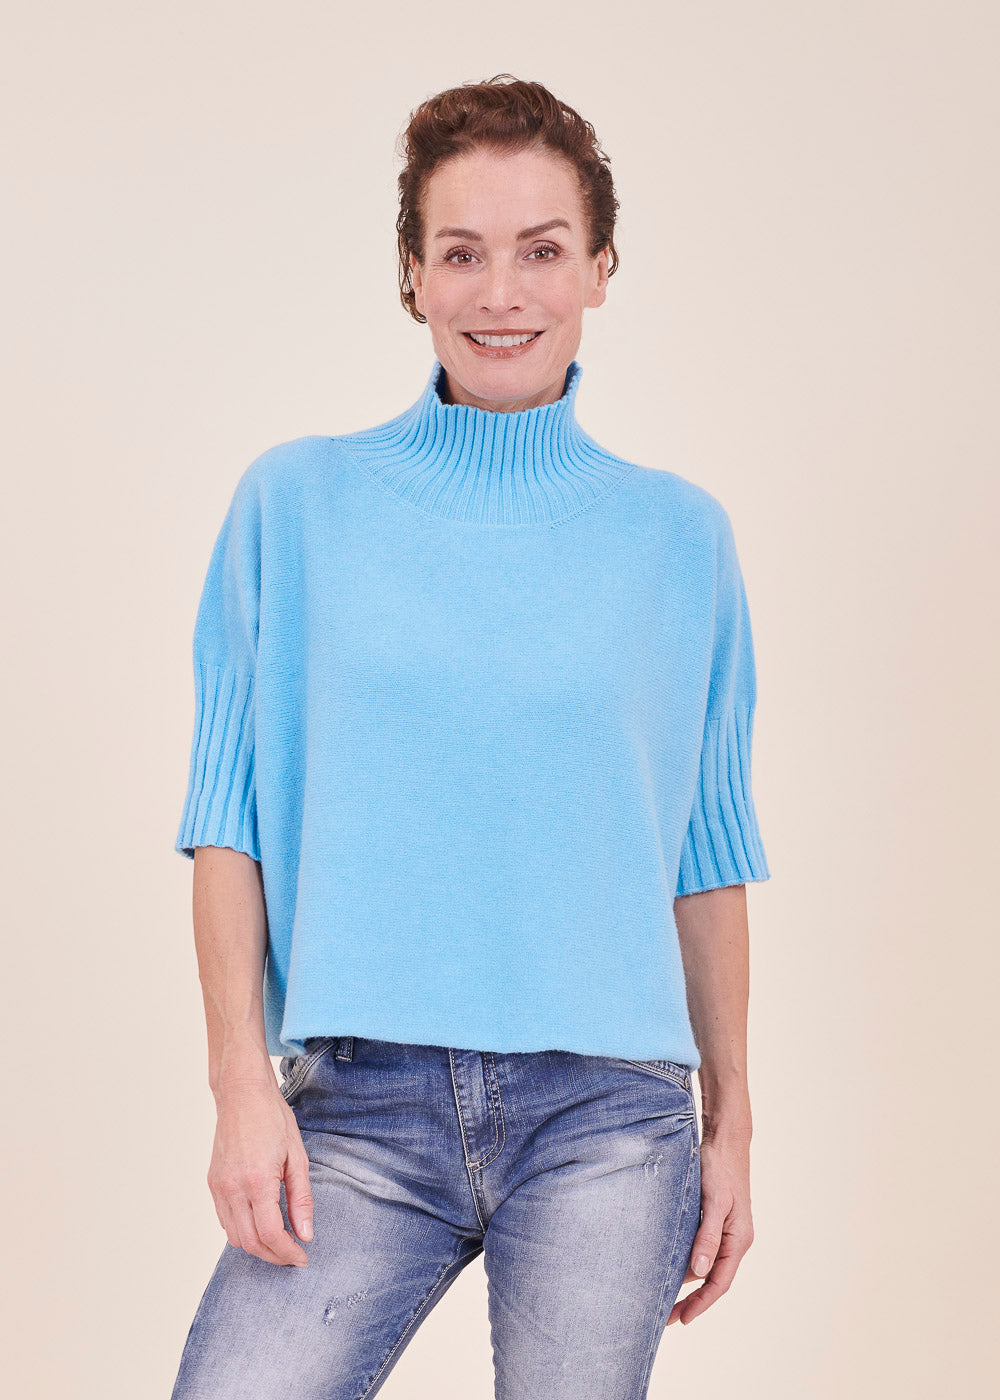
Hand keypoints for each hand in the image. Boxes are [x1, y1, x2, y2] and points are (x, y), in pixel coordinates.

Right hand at [207, 1078, 313, 1266]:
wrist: (241, 1094)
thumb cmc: (272, 1118)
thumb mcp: (297, 1156)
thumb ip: (301, 1198)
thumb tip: (305, 1234)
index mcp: (257, 1181)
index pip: (271, 1234)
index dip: (288, 1253)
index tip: (302, 1257)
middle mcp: (232, 1188)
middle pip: (250, 1242)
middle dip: (273, 1256)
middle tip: (293, 1255)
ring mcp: (218, 1187)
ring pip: (234, 1236)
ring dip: (257, 1247)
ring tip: (279, 1242)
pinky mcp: (212, 1184)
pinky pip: (224, 1221)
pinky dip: (242, 1232)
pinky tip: (260, 1224)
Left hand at [667, 1123, 753, 1324]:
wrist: (725, 1140)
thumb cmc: (719, 1167)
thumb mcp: (713, 1201)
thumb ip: (706, 1235)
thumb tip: (698, 1271)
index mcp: (738, 1239)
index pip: (719, 1282)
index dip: (701, 1304)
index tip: (682, 1319)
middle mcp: (734, 1240)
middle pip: (712, 1279)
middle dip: (691, 1300)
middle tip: (665, 1317)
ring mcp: (725, 1231)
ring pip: (705, 1265)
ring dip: (687, 1282)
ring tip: (662, 1295)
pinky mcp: (715, 1220)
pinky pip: (702, 1250)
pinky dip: (687, 1262)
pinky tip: (670, 1264)